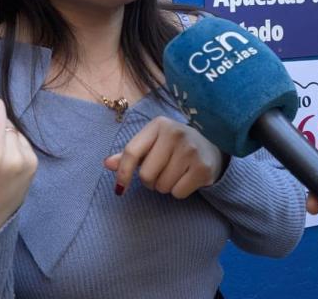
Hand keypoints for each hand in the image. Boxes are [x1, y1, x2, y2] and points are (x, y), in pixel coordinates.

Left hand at [105, 117, 226, 198]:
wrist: (211, 147)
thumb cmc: (173, 146)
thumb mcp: (152, 143)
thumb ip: (130, 154)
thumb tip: (107, 164)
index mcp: (158, 125)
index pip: (131, 152)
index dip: (122, 173)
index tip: (120, 189)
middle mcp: (175, 133)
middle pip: (146, 175)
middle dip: (149, 181)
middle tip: (160, 173)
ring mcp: (190, 150)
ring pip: (162, 186)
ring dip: (165, 187)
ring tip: (175, 173)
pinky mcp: (203, 167)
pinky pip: (178, 193)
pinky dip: (179, 191)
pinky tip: (186, 178)